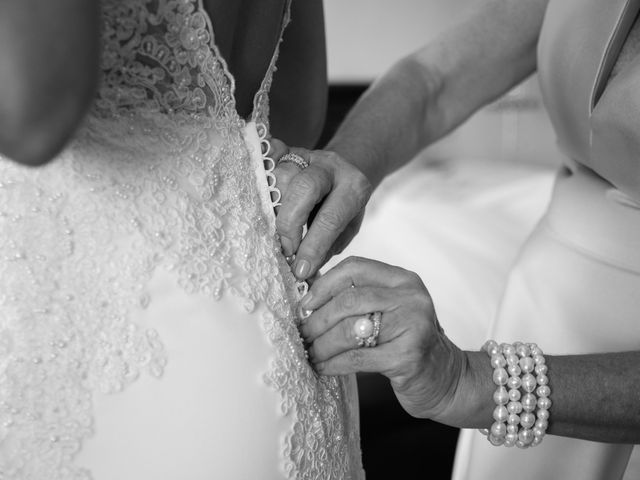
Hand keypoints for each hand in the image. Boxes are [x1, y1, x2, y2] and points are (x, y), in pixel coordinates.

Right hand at [270, 140, 371, 279]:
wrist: (347, 167)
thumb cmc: (345, 207)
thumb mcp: (348, 228)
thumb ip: (328, 247)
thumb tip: (301, 268)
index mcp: (354, 188)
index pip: (330, 219)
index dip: (312, 247)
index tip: (300, 270)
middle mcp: (330, 167)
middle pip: (305, 188)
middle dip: (290, 223)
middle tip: (285, 249)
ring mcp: (307, 155)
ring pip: (282, 175)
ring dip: (272, 207)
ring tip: (272, 230)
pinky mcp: (287, 150)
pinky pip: (269, 158)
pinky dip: (262, 174)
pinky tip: (259, 192)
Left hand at [298, 256, 473, 423]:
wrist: (446, 378)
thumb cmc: (407, 343)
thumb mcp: (390, 310)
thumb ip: (360, 298)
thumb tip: (308, 299)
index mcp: (404, 280)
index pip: (355, 268)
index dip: (324, 284)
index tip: (305, 304)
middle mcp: (411, 298)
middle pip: (349, 300)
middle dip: (317, 319)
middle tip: (303, 333)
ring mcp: (412, 326)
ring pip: (349, 330)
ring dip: (321, 344)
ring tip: (310, 352)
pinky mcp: (407, 357)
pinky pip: (356, 358)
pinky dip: (332, 364)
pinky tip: (322, 368)